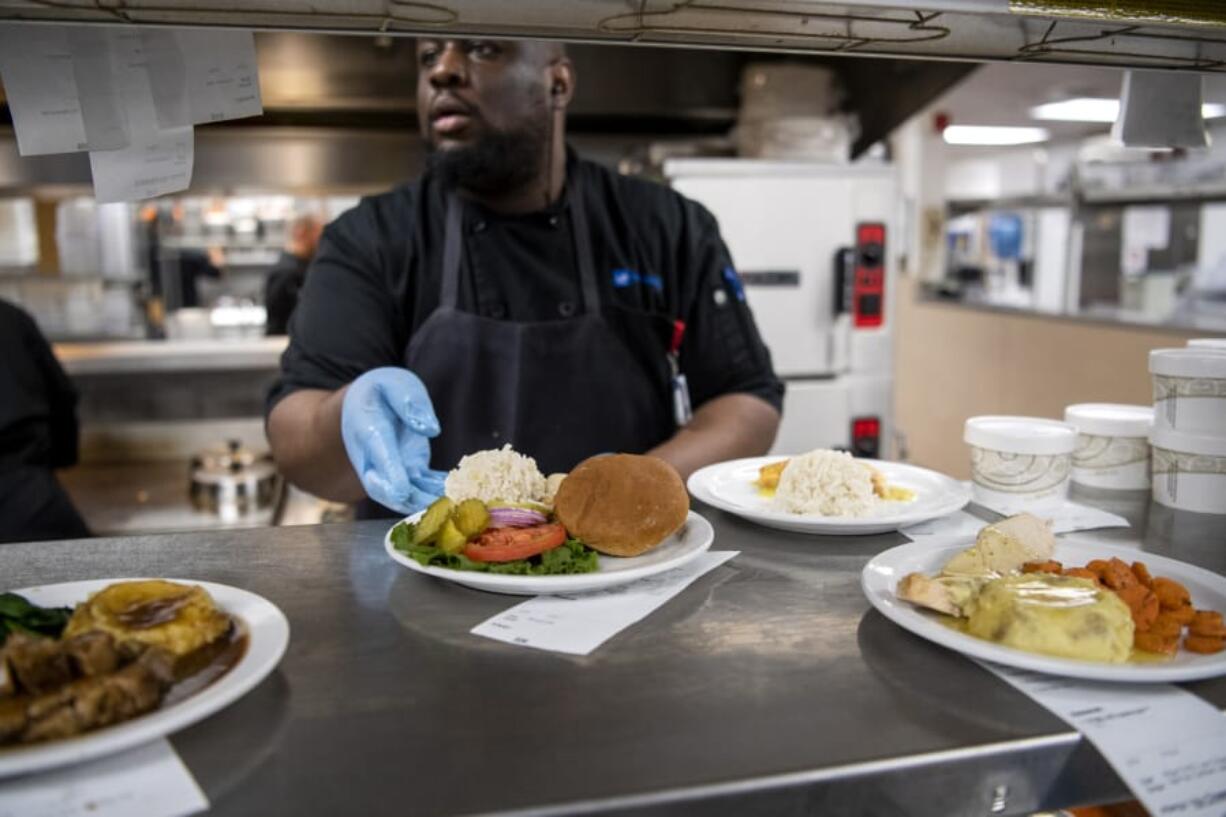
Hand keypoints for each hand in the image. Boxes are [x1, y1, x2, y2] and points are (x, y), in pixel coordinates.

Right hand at [341, 367, 446, 513]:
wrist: (366, 405)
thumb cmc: (381, 391)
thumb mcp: (393, 384)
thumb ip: (408, 402)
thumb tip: (430, 428)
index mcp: (369, 431)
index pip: (379, 455)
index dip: (390, 475)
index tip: (401, 491)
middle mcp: (376, 458)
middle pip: (384, 488)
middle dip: (408, 501)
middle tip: (434, 510)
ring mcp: (392, 469)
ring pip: (405, 493)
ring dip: (428, 503)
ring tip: (456, 507)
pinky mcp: (409, 472)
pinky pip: (423, 487)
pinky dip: (440, 493)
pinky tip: (463, 496)